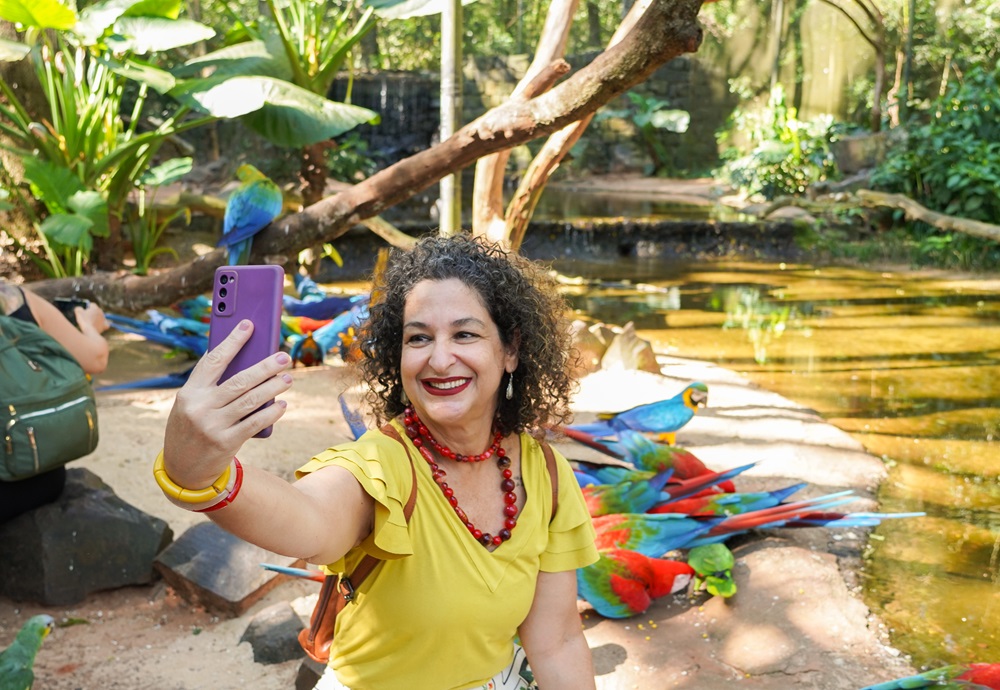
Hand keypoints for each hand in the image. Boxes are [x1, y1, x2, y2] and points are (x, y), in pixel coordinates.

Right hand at [75, 303, 109, 333]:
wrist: (90, 330)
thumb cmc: (84, 320)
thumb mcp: (78, 312)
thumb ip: (78, 308)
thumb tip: (79, 308)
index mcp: (95, 308)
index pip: (92, 305)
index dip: (87, 307)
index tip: (84, 311)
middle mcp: (101, 312)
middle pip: (96, 311)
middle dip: (92, 313)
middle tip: (86, 318)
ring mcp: (104, 319)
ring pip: (100, 317)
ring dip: (96, 319)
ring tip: (90, 323)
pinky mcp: (105, 325)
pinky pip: (105, 324)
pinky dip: (102, 324)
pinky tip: (99, 325)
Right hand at [163, 319, 292, 488]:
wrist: (182, 470)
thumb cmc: (191, 428)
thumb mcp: (190, 404)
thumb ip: (209, 385)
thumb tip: (243, 359)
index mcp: (189, 392)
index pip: (214, 360)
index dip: (232, 341)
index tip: (248, 324)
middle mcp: (200, 407)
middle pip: (239, 380)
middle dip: (265, 367)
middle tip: (283, 357)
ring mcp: (213, 426)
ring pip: (251, 400)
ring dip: (273, 387)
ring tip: (287, 378)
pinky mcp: (226, 442)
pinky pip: (255, 423)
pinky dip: (271, 412)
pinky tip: (282, 404)